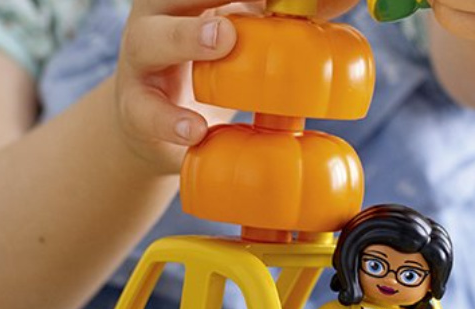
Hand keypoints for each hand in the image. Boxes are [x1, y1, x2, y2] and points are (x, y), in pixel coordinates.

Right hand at [115, 0, 359, 173]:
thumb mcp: (241, 36)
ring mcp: (141, 62)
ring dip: (187, 37)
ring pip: (151, 41)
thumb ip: (276, 18)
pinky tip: (196, 129)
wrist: (157, 125)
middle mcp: (157, 19)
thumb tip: (338, 2)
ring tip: (222, 40)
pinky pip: (148, 112)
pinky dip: (172, 121)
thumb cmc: (208, 68)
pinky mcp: (136, 108)